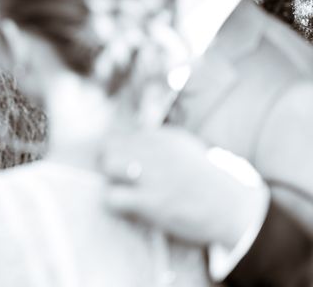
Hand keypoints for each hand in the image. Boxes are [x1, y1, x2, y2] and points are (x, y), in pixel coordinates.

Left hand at [99, 128, 267, 248]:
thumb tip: (133, 140)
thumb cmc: (208, 181)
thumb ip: (160, 142)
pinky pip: (113, 196)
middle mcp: (156, 150)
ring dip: (110, 178)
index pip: (123, 134)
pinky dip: (113, 202)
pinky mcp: (152, 201)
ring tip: (121, 190)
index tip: (123, 162)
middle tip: (117, 177)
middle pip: (110, 145)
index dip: (118, 150)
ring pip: (108, 165)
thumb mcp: (186, 149)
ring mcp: (153, 175)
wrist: (234, 208)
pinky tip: (125, 207)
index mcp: (164, 137)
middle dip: (109, 161)